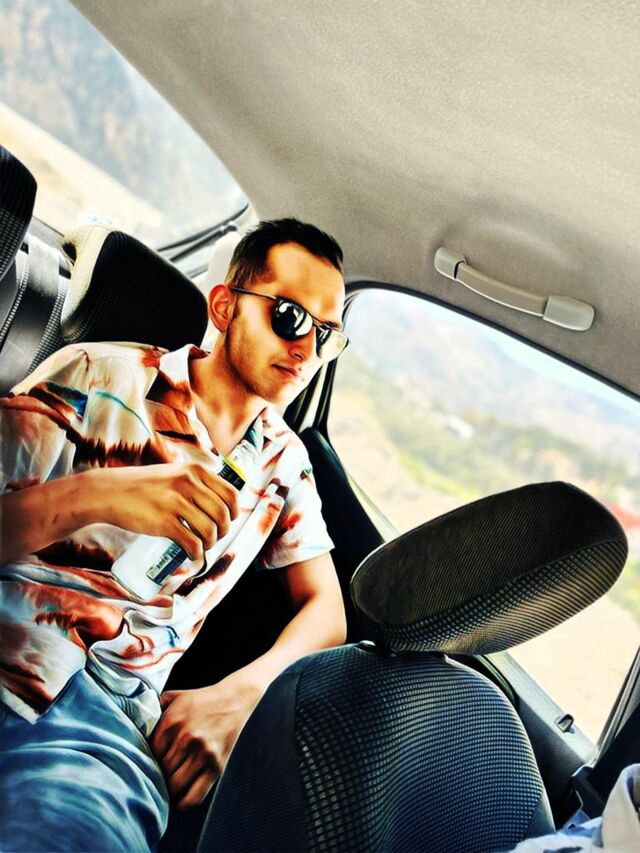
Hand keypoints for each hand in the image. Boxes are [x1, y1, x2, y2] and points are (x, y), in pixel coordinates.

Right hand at [85, 463, 238, 561]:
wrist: (109, 492)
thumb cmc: (142, 485)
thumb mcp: (173, 473)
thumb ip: (193, 482)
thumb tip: (217, 503)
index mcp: (195, 471)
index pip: (231, 494)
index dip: (234, 511)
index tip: (228, 520)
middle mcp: (189, 484)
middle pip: (223, 515)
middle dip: (223, 531)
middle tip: (214, 537)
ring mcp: (176, 503)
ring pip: (210, 531)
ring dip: (210, 543)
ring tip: (202, 546)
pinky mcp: (164, 522)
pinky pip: (193, 543)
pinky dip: (197, 553)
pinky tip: (192, 554)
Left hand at [150, 674, 260, 808]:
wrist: (234, 699)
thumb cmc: (201, 700)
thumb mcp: (174, 697)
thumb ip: (153, 707)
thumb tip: (133, 722)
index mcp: (171, 722)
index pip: (149, 754)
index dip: (147, 761)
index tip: (149, 764)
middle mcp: (185, 739)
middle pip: (160, 771)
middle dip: (158, 776)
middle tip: (158, 777)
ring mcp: (202, 754)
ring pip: (174, 785)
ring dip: (169, 789)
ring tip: (168, 788)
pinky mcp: (216, 766)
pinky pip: (195, 795)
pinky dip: (184, 803)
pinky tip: (180, 800)